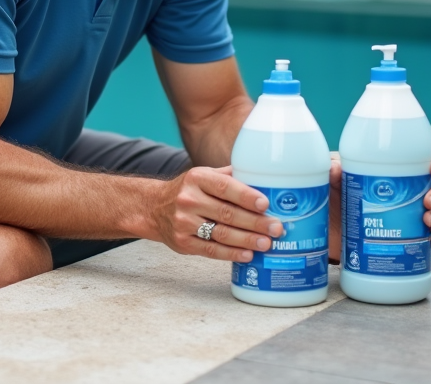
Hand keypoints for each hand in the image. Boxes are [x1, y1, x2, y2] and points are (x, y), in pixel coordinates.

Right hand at [152, 166, 282, 261]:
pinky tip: (248, 254)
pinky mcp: (183, 242)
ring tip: (267, 243)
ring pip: (221, 234)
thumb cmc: (188, 190)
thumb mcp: (204, 175)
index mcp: (197, 178)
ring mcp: (184, 222)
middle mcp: (188, 199)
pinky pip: (211, 250)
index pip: (224, 187)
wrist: (154, 207)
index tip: (265, 204)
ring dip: (247, 240)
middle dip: (255, 222)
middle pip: (227, 213)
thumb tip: (263, 176)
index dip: (246, 196)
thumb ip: (230, 176)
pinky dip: (232, 254)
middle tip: (276, 228)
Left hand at [327, 149, 430, 259]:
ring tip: (428, 224)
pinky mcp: (414, 230)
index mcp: (402, 167)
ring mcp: (417, 208)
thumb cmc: (339, 195)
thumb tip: (336, 167)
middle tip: (426, 203)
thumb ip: (333, 172)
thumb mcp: (335, 181)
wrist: (334, 228)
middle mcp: (414, 186)